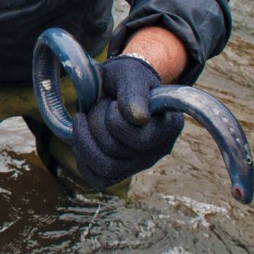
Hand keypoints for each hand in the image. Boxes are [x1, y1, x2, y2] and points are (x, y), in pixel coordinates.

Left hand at [71, 55, 182, 188]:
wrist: (116, 87)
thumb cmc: (125, 79)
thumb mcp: (130, 74)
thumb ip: (134, 91)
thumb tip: (138, 118)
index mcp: (170, 125)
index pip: (138, 137)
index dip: (114, 117)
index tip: (113, 102)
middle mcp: (159, 149)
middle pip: (114, 149)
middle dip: (96, 121)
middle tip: (99, 105)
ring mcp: (140, 164)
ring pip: (104, 166)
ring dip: (85, 138)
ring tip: (87, 119)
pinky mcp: (121, 173)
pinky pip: (97, 179)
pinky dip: (83, 159)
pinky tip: (83, 138)